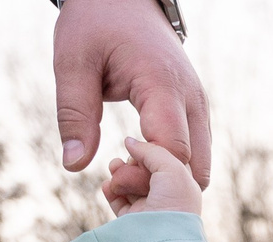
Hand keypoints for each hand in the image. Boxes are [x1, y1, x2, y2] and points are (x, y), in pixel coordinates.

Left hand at [54, 0, 211, 185]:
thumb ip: (74, 113)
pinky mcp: (195, 112)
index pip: (173, 153)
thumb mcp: (73, 62)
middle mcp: (192, 99)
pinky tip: (136, 159)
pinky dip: (169, 168)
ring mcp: (199, 106)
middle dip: (159, 187)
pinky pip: (194, 154)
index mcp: (164, 86)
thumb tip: (74, 166)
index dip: (146, 176)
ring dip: (166, 180)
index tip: (113, 172)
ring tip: (125, 167)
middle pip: (195, 169)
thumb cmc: (96, 23)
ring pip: (199, 167)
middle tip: (118, 178)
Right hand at [103, 134, 201, 216]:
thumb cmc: (175, 203)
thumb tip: (129, 141)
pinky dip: (111, 191)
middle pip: (144, 171)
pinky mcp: (132, 221)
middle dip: (131, 163)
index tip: (142, 149)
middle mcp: (167, 197)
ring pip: (130, 185)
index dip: (151, 152)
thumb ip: (150, 150)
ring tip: (113, 167)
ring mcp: (149, 209)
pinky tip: (107, 185)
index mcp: (182, 185)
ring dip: (119, 173)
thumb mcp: (171, 167)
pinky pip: (118, 202)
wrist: (163, 240)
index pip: (164, 161)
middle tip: (123, 161)